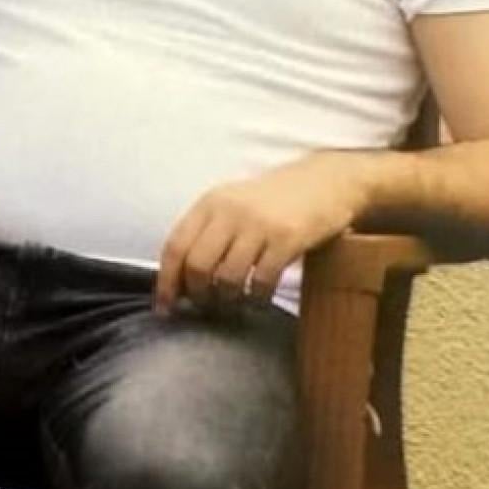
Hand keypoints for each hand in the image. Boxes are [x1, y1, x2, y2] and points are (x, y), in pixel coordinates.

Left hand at [153, 151, 370, 315]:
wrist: (324, 181)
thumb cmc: (273, 201)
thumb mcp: (232, 206)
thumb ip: (206, 235)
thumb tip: (179, 282)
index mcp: (209, 204)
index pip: (175, 246)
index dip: (166, 282)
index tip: (164, 308)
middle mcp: (229, 211)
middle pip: (197, 265)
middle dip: (197, 294)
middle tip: (206, 306)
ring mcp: (258, 224)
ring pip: (227, 277)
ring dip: (227, 299)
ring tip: (233, 303)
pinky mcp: (287, 238)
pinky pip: (262, 281)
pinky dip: (257, 298)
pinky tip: (260, 298)